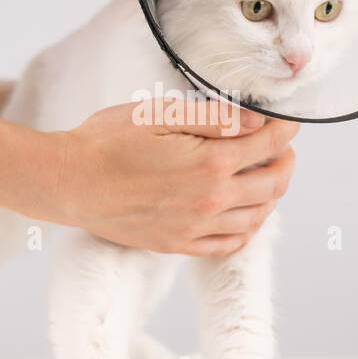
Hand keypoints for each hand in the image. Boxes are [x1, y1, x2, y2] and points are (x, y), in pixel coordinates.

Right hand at [51, 101, 298, 254]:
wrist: (69, 183)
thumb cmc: (107, 142)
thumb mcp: (159, 113)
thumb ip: (213, 118)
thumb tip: (255, 124)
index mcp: (210, 163)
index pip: (266, 146)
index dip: (284, 131)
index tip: (288, 122)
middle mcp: (210, 201)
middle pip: (271, 184)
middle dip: (285, 162)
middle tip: (283, 148)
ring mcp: (195, 228)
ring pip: (257, 217)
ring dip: (272, 196)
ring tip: (270, 177)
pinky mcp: (178, 244)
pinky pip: (229, 244)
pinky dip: (248, 229)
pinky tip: (247, 215)